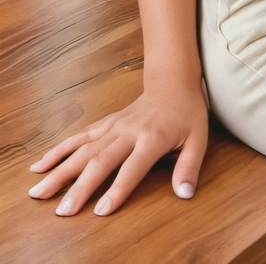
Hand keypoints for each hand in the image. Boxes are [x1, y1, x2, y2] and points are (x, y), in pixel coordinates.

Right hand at [27, 77, 208, 215]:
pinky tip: (39, 165)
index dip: (117, 190)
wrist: (173, 83)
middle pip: (100, 161)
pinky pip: (78, 137)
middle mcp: (128, 132)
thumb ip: (189, 168)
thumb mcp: (198, 140)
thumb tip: (185, 194)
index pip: (133, 167)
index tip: (100, 211)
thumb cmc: (186, 114)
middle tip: (62, 211)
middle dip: (80, 187)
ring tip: (38, 192)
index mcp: (152, 138)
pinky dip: (58, 151)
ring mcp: (113, 126)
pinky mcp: (104, 123)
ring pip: (82, 149)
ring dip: (59, 171)